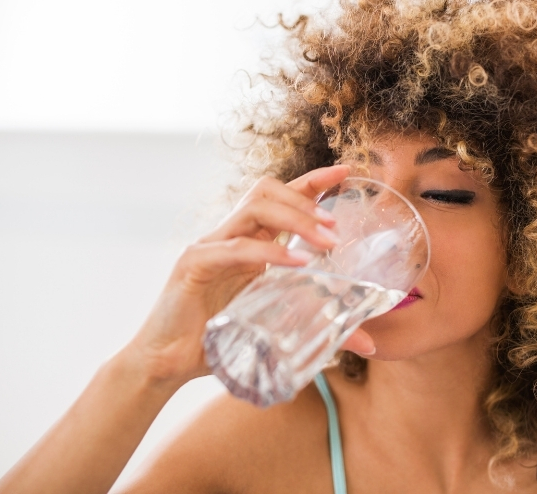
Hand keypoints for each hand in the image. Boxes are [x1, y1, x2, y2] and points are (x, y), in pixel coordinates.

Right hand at [124, 164, 374, 387]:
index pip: (282, 197)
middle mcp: (229, 235)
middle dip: (306, 199)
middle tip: (337, 225)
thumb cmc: (220, 341)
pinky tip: (296, 265)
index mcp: (248, 241)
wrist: (167, 364)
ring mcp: (209, 245)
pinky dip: (268, 252)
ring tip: (325, 240)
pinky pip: (235, 248)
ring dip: (294, 218)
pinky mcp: (193, 264)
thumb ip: (319, 325)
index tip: (347, 171)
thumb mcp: (277, 326)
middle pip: (267, 191)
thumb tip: (368, 340)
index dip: (313, 181)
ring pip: (253, 208)